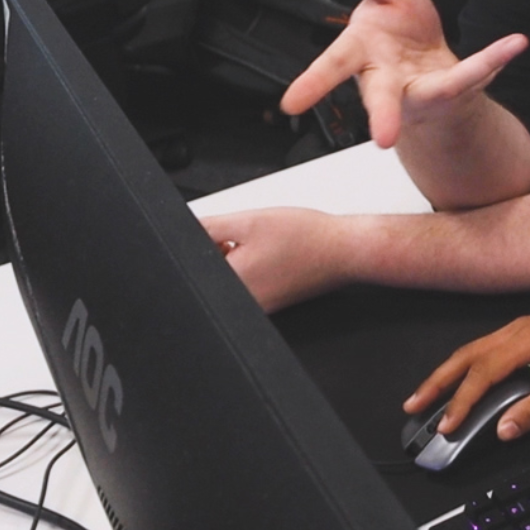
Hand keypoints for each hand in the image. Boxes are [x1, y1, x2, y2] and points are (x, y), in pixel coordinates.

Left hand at [203, 206, 349, 312]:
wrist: (345, 250)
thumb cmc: (308, 238)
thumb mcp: (248, 221)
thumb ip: (205, 226)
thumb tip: (184, 229)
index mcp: (232, 284)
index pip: (195, 263)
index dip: (210, 241)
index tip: (231, 234)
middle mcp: (243, 303)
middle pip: (211, 273)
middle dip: (224, 250)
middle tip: (255, 239)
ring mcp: (260, 308)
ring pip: (232, 277)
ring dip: (242, 258)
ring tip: (271, 248)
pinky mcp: (273, 305)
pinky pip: (251, 284)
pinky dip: (258, 268)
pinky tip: (278, 257)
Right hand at [286, 0, 528, 147]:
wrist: (426, 60)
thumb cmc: (398, 31)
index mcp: (364, 55)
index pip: (334, 66)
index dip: (312, 84)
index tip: (291, 103)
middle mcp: (391, 79)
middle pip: (383, 98)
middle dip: (383, 117)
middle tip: (383, 138)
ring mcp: (424, 88)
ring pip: (438, 91)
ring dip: (458, 84)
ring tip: (485, 70)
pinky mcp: (456, 86)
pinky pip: (477, 69)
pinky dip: (496, 55)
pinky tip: (516, 43)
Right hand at [404, 303, 529, 440]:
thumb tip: (505, 429)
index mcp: (526, 341)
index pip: (483, 375)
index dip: (461, 402)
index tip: (445, 424)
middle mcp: (515, 331)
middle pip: (464, 358)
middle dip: (435, 383)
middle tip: (412, 406)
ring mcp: (517, 331)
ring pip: (470, 352)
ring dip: (445, 375)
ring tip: (424, 398)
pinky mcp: (521, 336)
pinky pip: (483, 351)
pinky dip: (464, 368)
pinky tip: (457, 382)